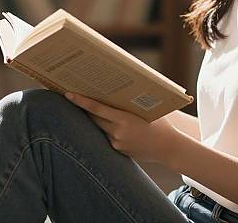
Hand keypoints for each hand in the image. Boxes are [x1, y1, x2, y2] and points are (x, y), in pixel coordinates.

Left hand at [64, 92, 182, 163]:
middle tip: (74, 95)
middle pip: (93, 118)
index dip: (81, 101)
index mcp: (124, 120)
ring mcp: (116, 143)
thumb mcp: (146, 108)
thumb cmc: (160, 123)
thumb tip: (119, 87)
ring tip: (90, 107)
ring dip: (96, 118)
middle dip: (85, 108)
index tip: (68, 94)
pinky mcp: (118, 150)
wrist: (168, 147)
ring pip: (100, 128)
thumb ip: (130, 101)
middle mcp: (117, 132)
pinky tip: (111, 123)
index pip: (96, 109)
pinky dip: (107, 128)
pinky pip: (107, 136)